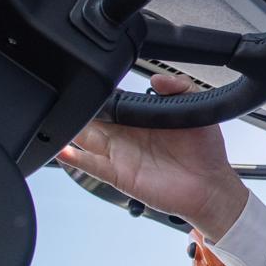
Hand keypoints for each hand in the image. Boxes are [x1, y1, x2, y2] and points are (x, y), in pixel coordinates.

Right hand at [58, 74, 249, 239]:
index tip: (88, 82)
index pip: (113, 103)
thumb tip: (158, 78)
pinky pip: (91, 166)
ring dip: (70, 132)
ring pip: (85, 141)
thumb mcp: (198, 109)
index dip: (99, 94)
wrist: (209, 186)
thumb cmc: (204, 153)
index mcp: (140, 119)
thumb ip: (180, 88)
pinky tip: (62, 149)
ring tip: (55, 120)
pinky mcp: (118, 175)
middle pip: (93, 121)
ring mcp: (120, 156)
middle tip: (66, 100)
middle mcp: (126, 137)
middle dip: (79, 111)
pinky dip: (74, 159)